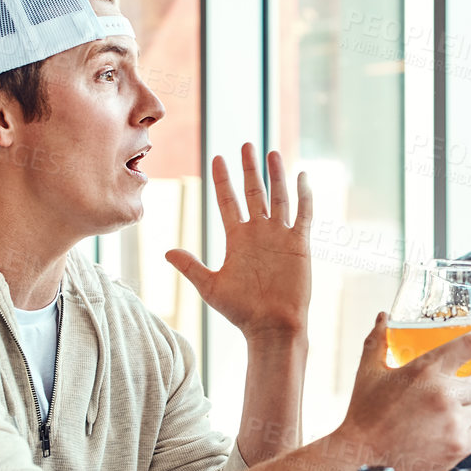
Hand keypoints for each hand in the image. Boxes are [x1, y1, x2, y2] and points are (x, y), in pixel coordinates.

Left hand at [167, 144, 310, 341]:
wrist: (272, 327)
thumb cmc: (242, 311)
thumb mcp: (211, 287)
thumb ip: (191, 266)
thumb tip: (166, 251)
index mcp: (237, 239)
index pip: (227, 200)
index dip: (222, 179)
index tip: (217, 157)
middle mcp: (258, 233)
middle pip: (253, 192)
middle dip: (249, 168)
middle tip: (245, 144)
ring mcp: (280, 236)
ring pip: (278, 197)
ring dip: (275, 175)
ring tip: (271, 152)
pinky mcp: (299, 244)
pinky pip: (302, 214)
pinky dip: (304, 196)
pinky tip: (302, 176)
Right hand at [334, 314, 470, 470]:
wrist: (360, 458)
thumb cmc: (364, 415)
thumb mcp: (368, 372)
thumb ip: (379, 340)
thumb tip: (384, 316)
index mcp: (426, 369)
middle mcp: (444, 393)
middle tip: (459, 393)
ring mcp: (453, 421)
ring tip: (452, 415)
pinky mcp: (458, 446)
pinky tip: (458, 430)